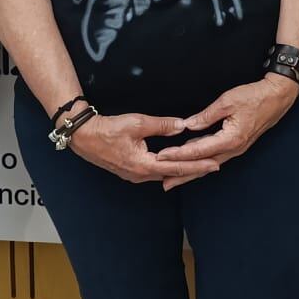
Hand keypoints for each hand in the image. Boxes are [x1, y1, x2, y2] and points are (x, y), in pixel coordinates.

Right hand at [69, 111, 222, 185]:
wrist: (85, 136)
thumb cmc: (109, 129)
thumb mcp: (138, 123)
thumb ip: (162, 125)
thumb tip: (183, 126)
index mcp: (144, 165)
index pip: (177, 167)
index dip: (197, 165)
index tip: (214, 164)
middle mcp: (140, 175)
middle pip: (173, 174)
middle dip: (194, 169)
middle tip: (214, 165)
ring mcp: (134, 175)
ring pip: (164, 174)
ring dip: (181, 170)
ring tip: (199, 165)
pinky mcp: (131, 171)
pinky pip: (155, 172)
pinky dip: (168, 168)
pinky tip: (176, 163)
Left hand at [161, 76, 298, 187]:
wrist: (277, 97)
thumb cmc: (254, 97)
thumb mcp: (227, 101)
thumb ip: (206, 115)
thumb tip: (188, 125)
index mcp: (230, 139)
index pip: (198, 150)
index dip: (179, 154)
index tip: (162, 156)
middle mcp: (233, 149)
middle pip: (203, 165)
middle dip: (183, 174)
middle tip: (164, 184)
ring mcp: (236, 149)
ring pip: (209, 164)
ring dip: (192, 171)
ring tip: (174, 178)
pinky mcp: (237, 145)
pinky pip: (216, 157)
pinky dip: (202, 162)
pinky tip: (192, 163)